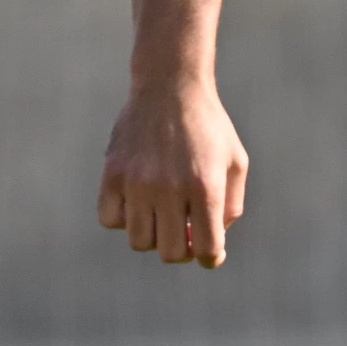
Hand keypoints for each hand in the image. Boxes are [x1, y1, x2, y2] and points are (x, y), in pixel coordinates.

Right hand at [97, 82, 248, 266]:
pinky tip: (138, 203)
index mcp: (205, 186)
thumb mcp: (236, 163)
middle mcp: (169, 187)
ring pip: (139, 241)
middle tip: (186, 232)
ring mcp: (137, 181)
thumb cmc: (209, 129)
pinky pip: (110, 219)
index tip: (210, 252)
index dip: (211, 257)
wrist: (170, 87)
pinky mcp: (112, 173)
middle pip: (171, 252)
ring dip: (154, 236)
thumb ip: (230, 206)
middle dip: (183, 250)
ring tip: (162, 216)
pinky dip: (124, 219)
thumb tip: (212, 242)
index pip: (207, 248)